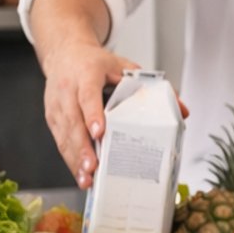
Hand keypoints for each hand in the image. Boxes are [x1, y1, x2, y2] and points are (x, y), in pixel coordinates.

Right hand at [40, 42, 141, 189]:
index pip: (88, 96)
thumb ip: (152, 88)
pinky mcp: (51, 118)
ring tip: (87, 178)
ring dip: (75, 159)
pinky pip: (60, 141)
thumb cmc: (96, 63)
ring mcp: (56, 106)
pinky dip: (70, 159)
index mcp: (86, 74)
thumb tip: (182, 110)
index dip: (92, 115)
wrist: (65, 54)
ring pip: (64, 135)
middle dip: (83, 147)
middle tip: (93, 167)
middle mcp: (67, 90)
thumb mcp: (125, 67)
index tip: (99, 132)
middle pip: (73, 122)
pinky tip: (80, 174)